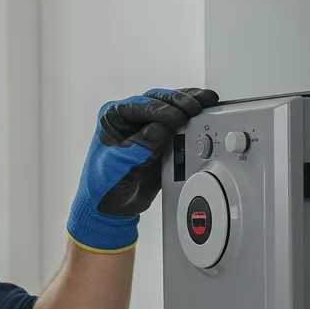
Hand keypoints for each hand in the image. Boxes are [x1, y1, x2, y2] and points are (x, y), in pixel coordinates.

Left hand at [66, 87, 219, 252]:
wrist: (112, 208)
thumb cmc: (103, 187)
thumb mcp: (116, 167)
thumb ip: (137, 148)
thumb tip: (158, 130)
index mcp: (113, 119)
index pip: (141, 106)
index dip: (162, 109)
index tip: (178, 118)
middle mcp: (130, 119)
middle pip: (158, 100)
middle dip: (180, 102)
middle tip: (196, 107)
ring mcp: (147, 127)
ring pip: (170, 107)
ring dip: (189, 104)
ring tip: (206, 102)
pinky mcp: (161, 140)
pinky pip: (177, 124)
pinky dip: (191, 118)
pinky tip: (203, 112)